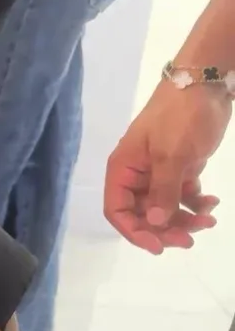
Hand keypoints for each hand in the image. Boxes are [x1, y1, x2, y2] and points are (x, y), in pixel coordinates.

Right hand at [104, 82, 229, 253]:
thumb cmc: (180, 117)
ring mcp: (159, 172)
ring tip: (209, 220)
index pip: (117, 210)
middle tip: (189, 239)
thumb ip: (162, 191)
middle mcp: (137, 175)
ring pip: (165, 208)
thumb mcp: (171, 156)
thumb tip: (154, 223)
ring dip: (185, 220)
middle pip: (142, 214)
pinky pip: (183, 196)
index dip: (134, 231)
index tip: (159, 245)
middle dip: (164, 229)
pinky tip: (213, 205)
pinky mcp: (181, 168)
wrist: (205, 86)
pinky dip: (197, 205)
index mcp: (123, 169)